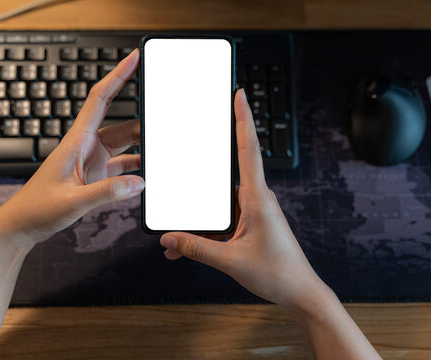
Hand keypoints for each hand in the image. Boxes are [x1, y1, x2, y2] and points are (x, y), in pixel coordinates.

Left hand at [0, 49, 143, 247]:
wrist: (22, 225)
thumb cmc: (36, 208)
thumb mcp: (73, 201)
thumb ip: (107, 192)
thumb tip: (139, 183)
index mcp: (76, 142)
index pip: (100, 99)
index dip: (118, 76)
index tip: (133, 58)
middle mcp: (86, 147)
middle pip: (121, 125)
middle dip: (143, 125)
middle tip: (164, 127)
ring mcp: (91, 161)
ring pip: (124, 145)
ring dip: (142, 148)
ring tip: (160, 153)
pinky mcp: (95, 175)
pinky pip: (121, 165)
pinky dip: (135, 168)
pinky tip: (146, 174)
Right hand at [160, 89, 324, 308]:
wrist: (300, 293)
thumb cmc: (278, 273)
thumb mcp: (230, 260)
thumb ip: (196, 248)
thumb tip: (169, 237)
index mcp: (258, 198)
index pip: (248, 149)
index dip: (243, 120)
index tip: (239, 95)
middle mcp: (257, 200)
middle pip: (225, 175)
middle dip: (202, 175)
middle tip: (187, 159)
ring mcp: (255, 212)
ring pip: (219, 203)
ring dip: (199, 217)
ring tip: (178, 233)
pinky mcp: (251, 225)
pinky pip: (224, 220)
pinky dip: (206, 231)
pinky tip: (187, 246)